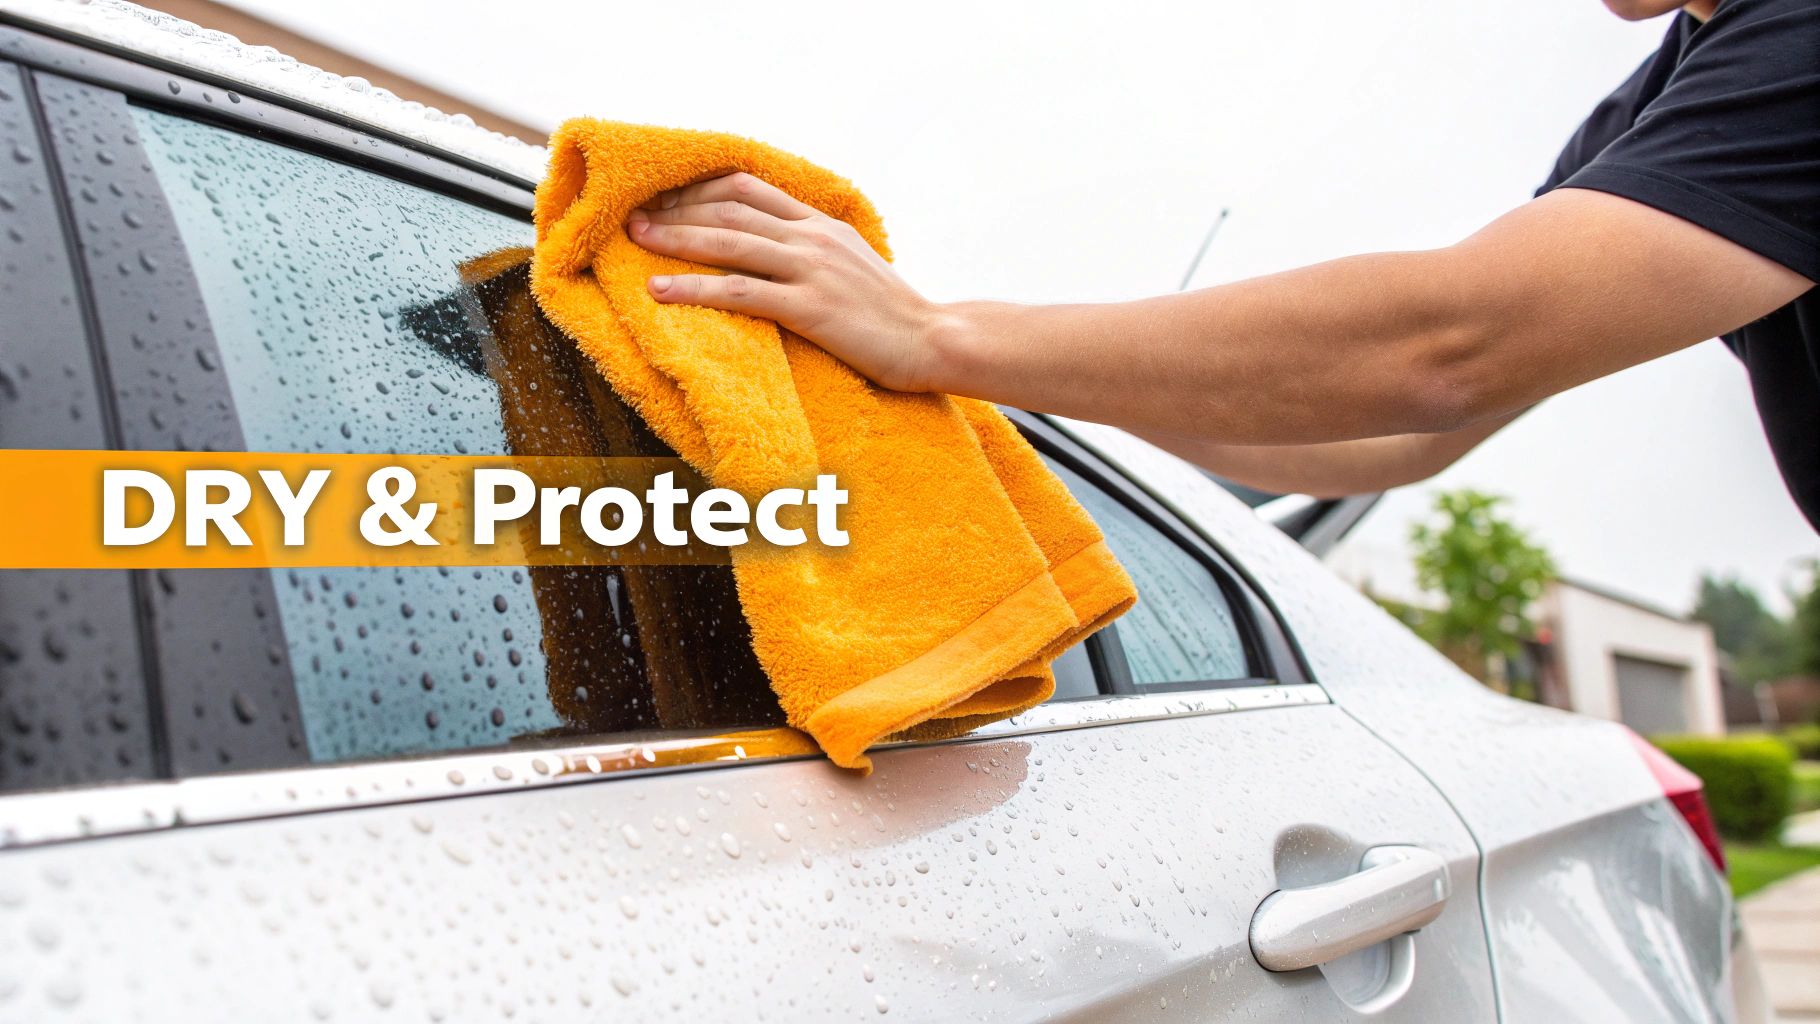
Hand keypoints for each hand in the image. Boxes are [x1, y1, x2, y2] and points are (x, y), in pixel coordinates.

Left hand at [626, 173, 948, 391]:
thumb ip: (814, 250)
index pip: (748, 188)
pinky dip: (693, 288)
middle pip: (729, 210)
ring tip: (635, 241)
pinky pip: (740, 292)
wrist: (934, 341)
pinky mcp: (811, 309)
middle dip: (676, 211)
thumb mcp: (853, 265)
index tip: (663, 199)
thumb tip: (773, 250)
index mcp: (821, 225)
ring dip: (675, 239)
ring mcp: (812, 270)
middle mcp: (813, 238)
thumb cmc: (892, 314)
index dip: (699, 189)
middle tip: (632, 218)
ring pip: (729, 243)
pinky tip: (661, 290)